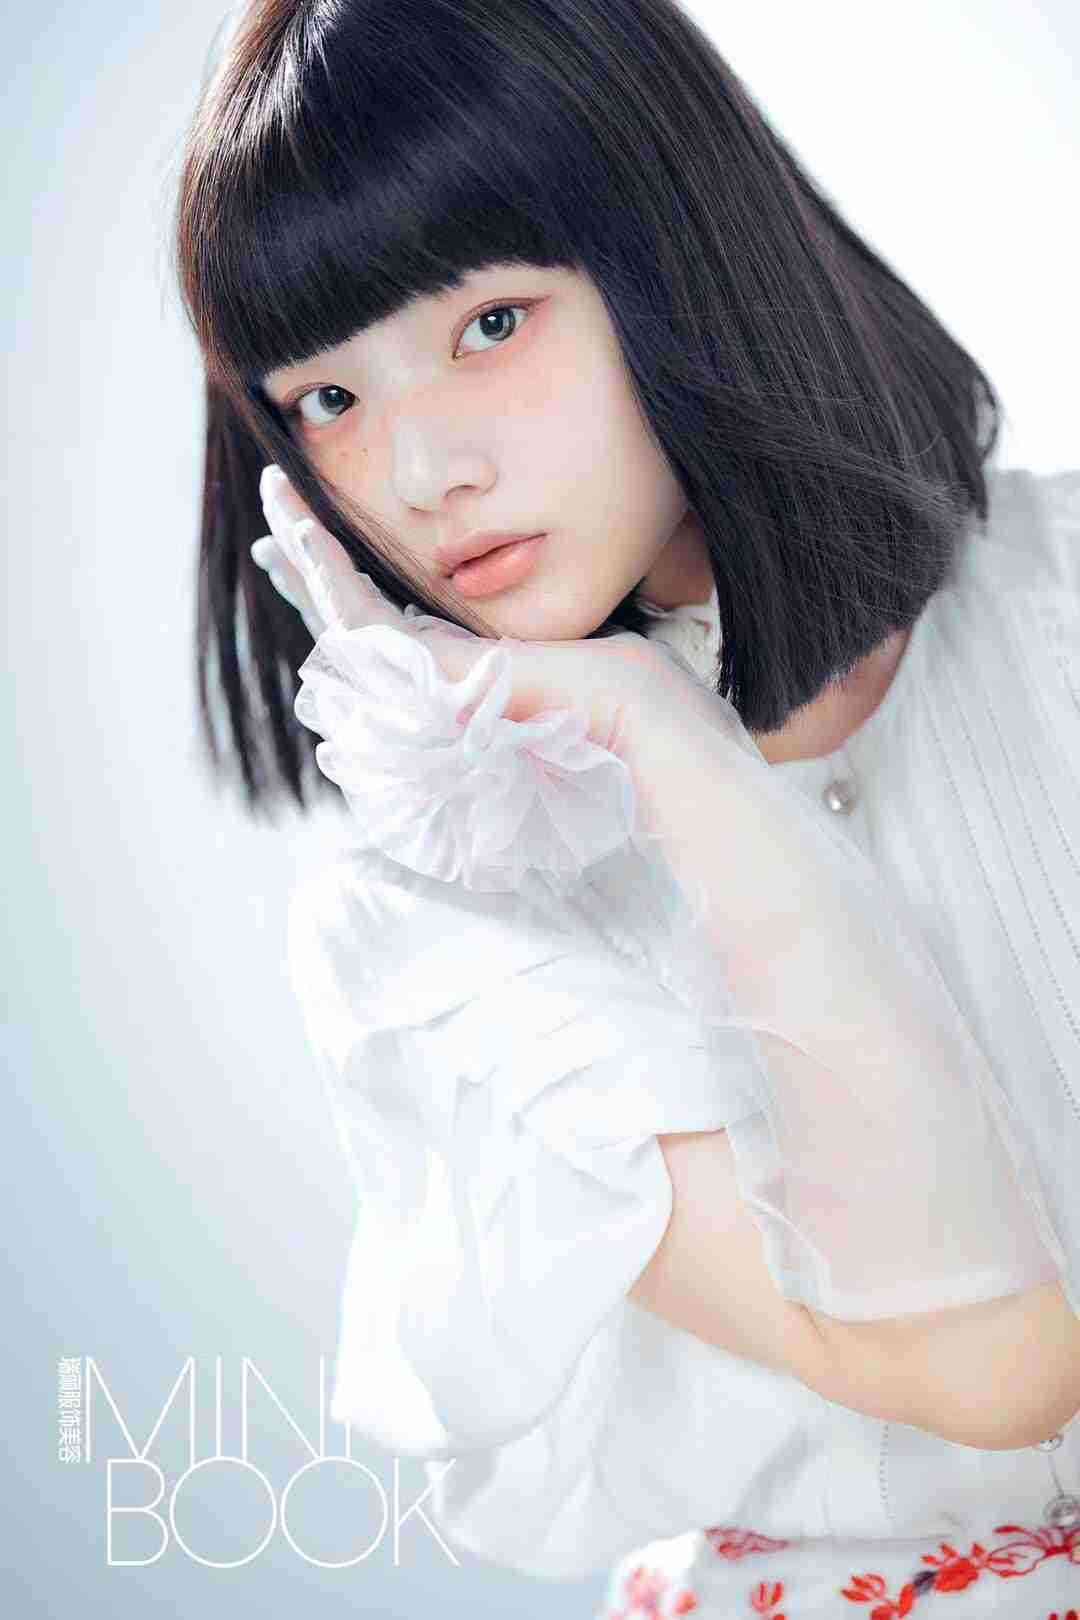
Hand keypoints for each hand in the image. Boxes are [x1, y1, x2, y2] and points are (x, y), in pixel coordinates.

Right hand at [253, 463, 676, 758]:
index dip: (330, 563)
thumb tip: (485, 560)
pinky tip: (302, 526)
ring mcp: (407, 676)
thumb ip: (494, 600)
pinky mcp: (411, 669)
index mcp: (440, 658)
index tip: (305, 518)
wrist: (614, 703)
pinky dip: (321, 567)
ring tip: (275, 489)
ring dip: (298, 544)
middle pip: (336, 602)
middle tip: (272, 493)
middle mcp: (414, 670)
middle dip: (298, 548)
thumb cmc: (595, 667)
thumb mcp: (531, 615)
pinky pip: (349, 610)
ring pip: (331, 603)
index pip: (368, 604)